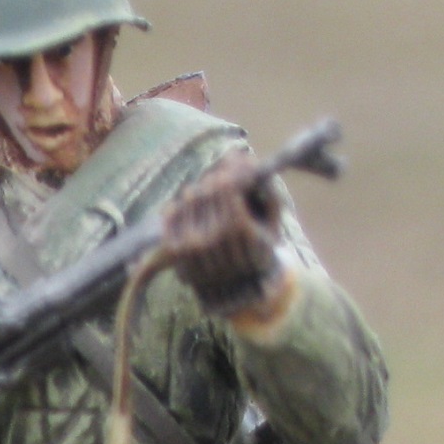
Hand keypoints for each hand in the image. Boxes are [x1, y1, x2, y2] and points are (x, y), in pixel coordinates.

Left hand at [163, 154, 285, 316]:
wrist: (235, 287)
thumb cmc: (258, 245)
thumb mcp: (272, 216)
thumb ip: (264, 186)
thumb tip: (243, 156)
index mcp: (238, 228)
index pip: (226, 186)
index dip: (228, 173)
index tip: (231, 172)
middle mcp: (212, 238)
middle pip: (207, 189)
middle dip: (214, 181)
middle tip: (218, 180)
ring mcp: (191, 246)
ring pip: (189, 198)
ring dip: (198, 192)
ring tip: (206, 196)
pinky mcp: (174, 251)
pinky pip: (171, 214)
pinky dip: (179, 206)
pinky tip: (187, 208)